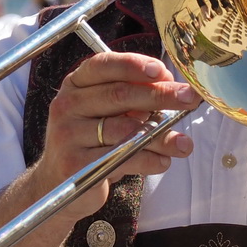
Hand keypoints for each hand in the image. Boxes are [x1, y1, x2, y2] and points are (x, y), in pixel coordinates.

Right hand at [40, 52, 196, 215]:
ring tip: (184, 143)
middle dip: (160, 95)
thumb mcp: (108, 112)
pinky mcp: (75, 164)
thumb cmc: (91, 139)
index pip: (104, 65)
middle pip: (119, 94)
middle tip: (189, 99)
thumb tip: (172, 86)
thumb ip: (135, 97)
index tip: (163, 70)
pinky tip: (164, 161)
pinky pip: (121, 158)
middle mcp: (67, 104)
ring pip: (125, 130)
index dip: (134, 65)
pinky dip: (148, 160)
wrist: (57, 180)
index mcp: (76, 84)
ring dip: (161, 135)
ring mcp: (68, 134)